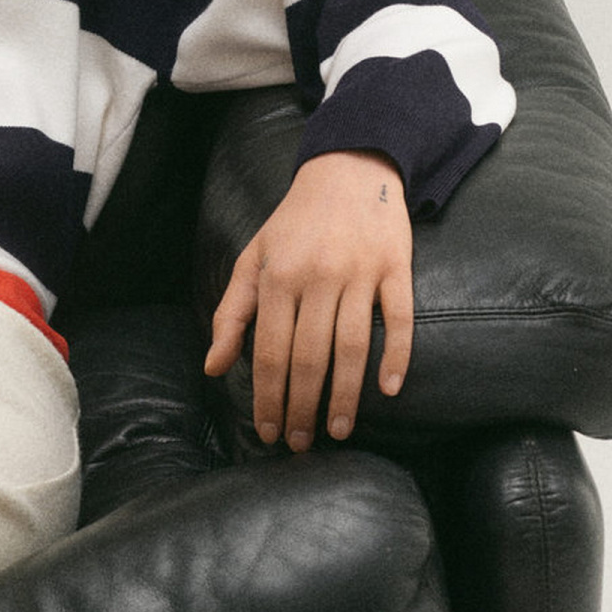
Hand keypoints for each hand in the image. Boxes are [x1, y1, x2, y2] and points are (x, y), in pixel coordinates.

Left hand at [204, 149, 412, 448]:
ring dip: (345, 395)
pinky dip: (396, 356)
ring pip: (352, 346)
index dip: (267, 397)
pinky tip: (388, 390)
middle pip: (308, 357)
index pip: (269, 352)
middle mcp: (317, 277)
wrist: (349, 168)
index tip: (268, 431)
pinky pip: (399, 319)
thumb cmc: (294, 223)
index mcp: (278, 278)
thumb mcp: (253, 259)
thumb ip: (232, 314)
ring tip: (338, 430)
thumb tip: (213, 367)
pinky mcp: (396, 267)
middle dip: (301, 407)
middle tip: (299, 443)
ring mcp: (359, 273)